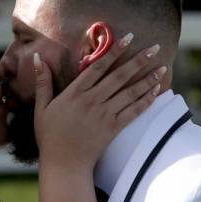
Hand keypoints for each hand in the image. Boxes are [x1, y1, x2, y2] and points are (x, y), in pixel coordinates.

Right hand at [32, 35, 166, 168]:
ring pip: (130, 93)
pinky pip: (133, 112)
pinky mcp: (113, 128)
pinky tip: (156, 92)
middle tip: (155, 48)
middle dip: (138, 61)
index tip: (127, 37)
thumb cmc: (50, 137)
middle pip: (119, 76)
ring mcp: (104, 115)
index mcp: (75, 93)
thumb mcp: (41, 108)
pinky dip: (145, 101)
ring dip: (147, 80)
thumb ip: (42, 82)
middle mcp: (92, 101)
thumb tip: (37, 57)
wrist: (63, 164)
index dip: (113, 51)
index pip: (97, 67)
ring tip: (163, 68)